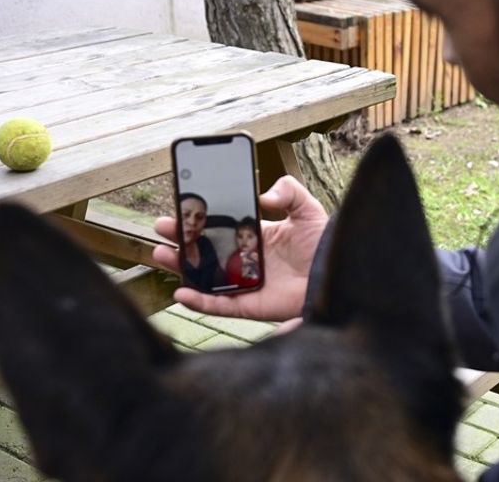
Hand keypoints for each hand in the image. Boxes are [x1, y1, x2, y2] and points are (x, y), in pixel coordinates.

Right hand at [151, 176, 328, 321]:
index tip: (180, 207)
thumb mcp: (307, 209)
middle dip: (181, 241)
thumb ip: (288, 192)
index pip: (220, 227)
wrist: (337, 271)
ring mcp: (245, 283)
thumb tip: (262, 194)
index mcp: (256, 237)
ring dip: (181, 268)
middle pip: (205, 251)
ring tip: (161, 254)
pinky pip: (219, 305)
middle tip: (162, 228)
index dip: (199, 220)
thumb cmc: (324, 243)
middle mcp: (247, 260)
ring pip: (205, 278)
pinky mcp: (249, 305)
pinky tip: (181, 292)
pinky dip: (199, 302)